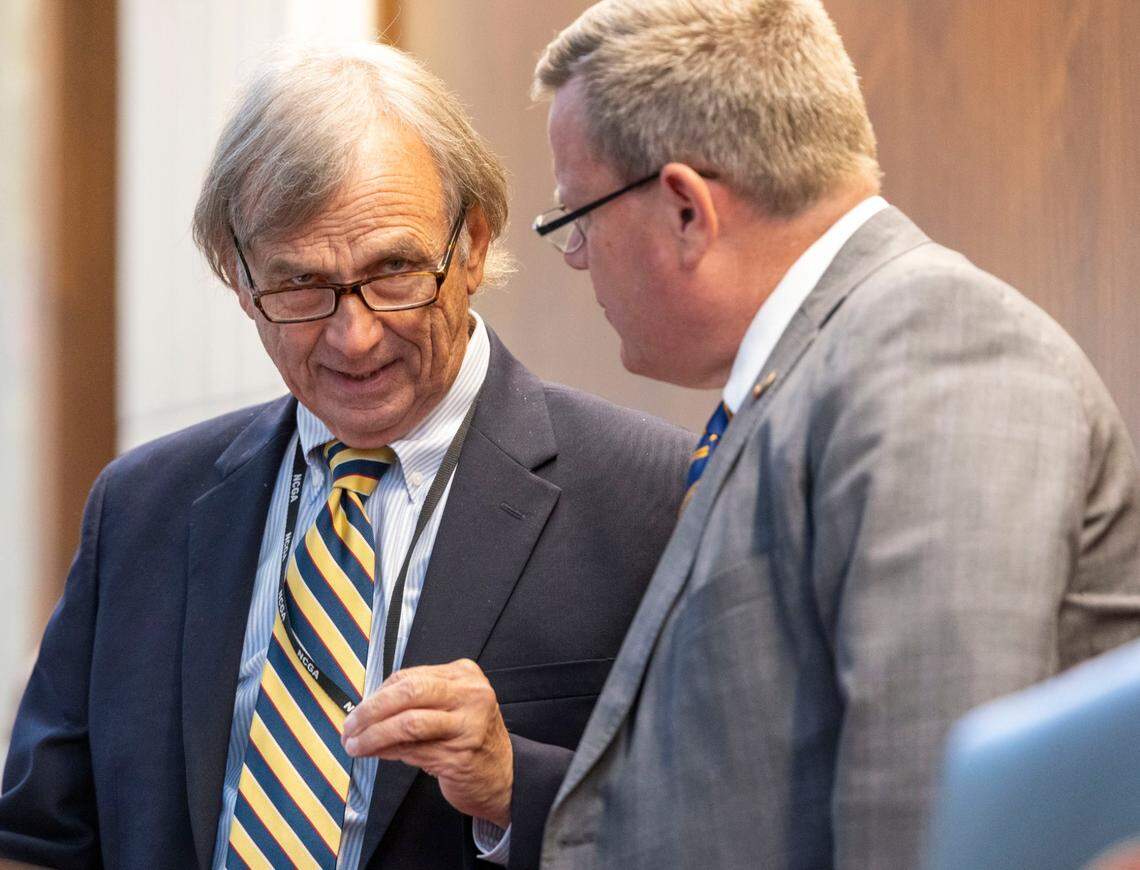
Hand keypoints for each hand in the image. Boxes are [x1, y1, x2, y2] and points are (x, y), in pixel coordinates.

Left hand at [341, 658, 512, 827]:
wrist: (503, 775)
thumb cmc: (471, 739)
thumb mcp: (451, 707)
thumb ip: (417, 701)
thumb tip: (368, 707)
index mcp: (464, 675)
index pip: (410, 677)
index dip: (377, 694)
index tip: (358, 710)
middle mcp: (470, 695)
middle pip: (409, 692)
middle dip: (371, 710)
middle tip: (350, 725)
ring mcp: (467, 725)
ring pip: (408, 723)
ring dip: (373, 736)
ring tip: (356, 745)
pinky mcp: (459, 756)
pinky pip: (412, 751)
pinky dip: (387, 752)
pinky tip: (376, 754)